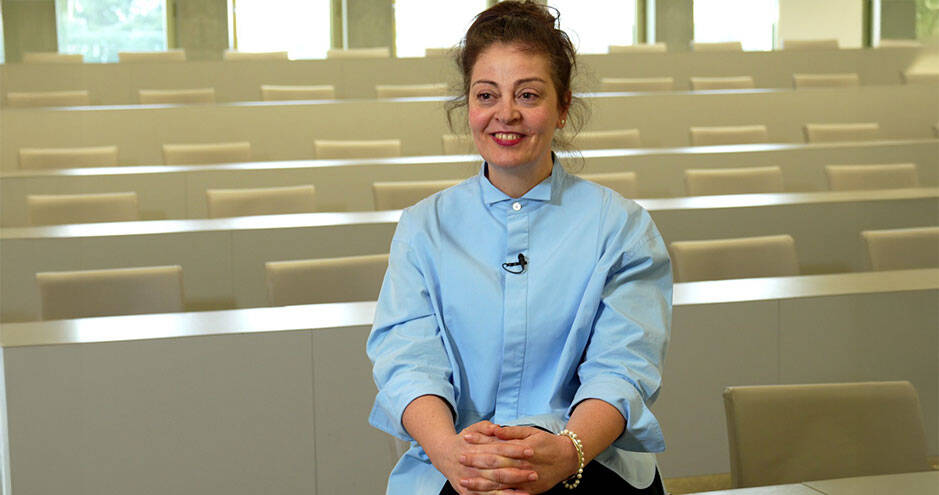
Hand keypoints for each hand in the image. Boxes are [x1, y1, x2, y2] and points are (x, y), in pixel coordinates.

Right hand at [426, 421, 536, 494]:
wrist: (443, 454)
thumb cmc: (463, 441)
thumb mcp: (472, 429)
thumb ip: (485, 427)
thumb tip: (497, 428)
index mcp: (474, 448)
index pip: (497, 449)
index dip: (514, 450)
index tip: (530, 450)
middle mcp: (471, 465)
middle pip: (497, 469)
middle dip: (516, 472)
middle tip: (534, 473)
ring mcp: (469, 480)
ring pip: (492, 486)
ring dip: (511, 489)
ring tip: (528, 489)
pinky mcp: (467, 492)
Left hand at [459, 426, 578, 493]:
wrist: (568, 458)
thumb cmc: (546, 442)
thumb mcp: (531, 432)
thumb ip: (512, 433)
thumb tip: (494, 430)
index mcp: (522, 449)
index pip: (497, 446)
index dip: (480, 443)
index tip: (465, 439)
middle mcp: (523, 466)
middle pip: (495, 465)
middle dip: (476, 463)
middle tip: (460, 459)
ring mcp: (526, 482)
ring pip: (500, 484)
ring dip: (481, 484)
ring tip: (464, 482)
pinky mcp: (529, 492)